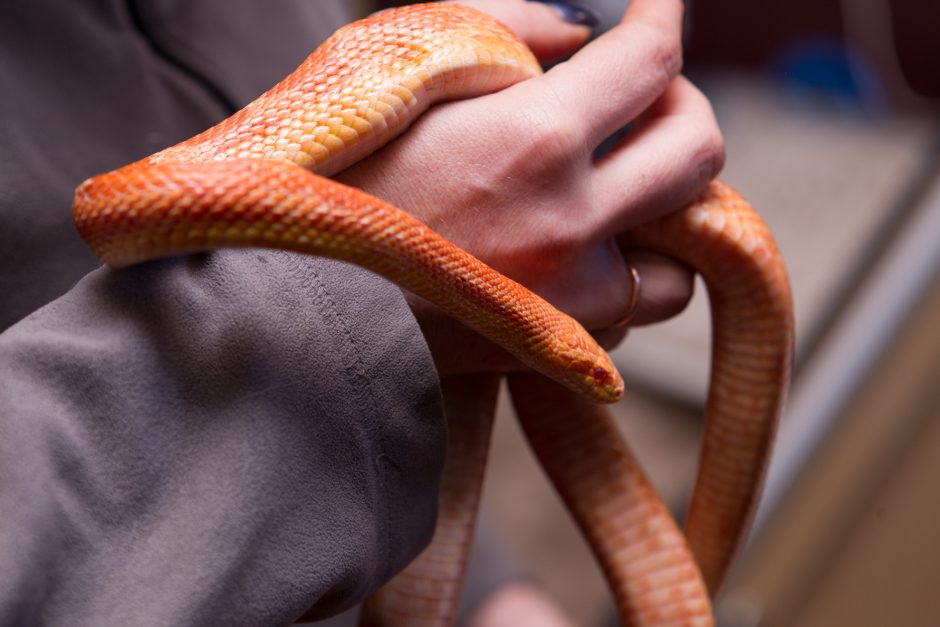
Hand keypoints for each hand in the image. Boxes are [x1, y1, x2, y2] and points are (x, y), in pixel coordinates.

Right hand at [338, 0, 722, 376]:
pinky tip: (568, 251)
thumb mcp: (394, 69)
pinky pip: (631, 308)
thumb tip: (585, 31)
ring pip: (686, 251)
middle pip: (701, 150)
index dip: (665, 13)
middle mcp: (570, 222)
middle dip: (680, 106)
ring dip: (664, 209)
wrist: (287, 300)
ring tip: (611, 188)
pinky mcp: (556, 349)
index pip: (651, 60)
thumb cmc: (327, 174)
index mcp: (531, 139)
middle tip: (639, 98)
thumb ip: (503, 29)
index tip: (664, 2)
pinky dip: (617, 272)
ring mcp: (571, 298)